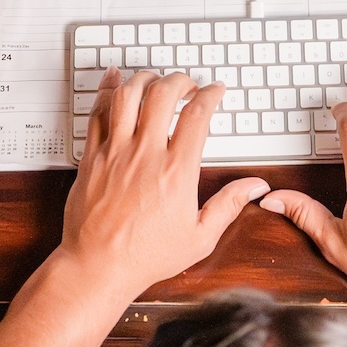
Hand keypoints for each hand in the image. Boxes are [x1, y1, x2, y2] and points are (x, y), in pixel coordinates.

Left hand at [57, 70, 268, 301]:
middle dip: (180, 80)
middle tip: (187, 84)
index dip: (210, 94)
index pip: (197, 115)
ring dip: (145, 79)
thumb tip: (255, 187)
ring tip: (155, 81)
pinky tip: (115, 80)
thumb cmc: (145, 256)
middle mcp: (145, 155)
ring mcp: (115, 153)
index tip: (215, 91)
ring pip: (127, 95)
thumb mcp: (199, 237)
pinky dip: (107, 90)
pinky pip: (96, 112)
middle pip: (162, 94)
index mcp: (176, 171)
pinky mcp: (91, 157)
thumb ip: (229, 206)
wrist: (98, 266)